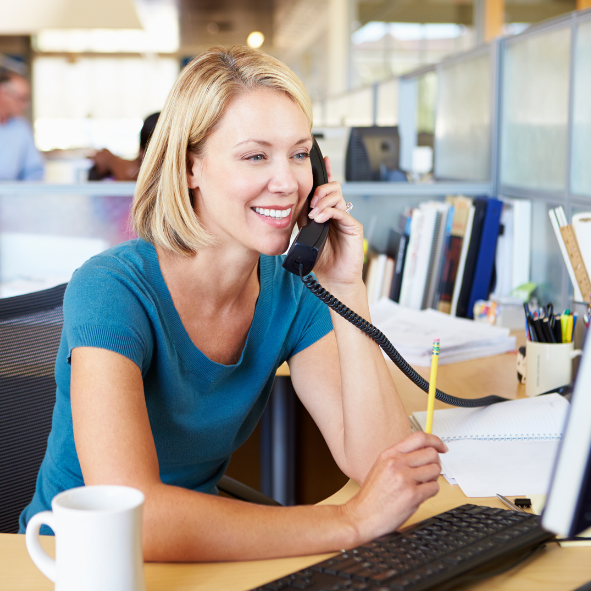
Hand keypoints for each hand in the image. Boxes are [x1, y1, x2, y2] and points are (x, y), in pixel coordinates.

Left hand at [298, 156, 363, 288]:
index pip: (323, 190)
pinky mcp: (353, 227)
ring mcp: (345, 219)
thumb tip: (288, 210)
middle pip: (332, 187)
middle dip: (319, 189)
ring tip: (314, 213)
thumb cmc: (321, 263)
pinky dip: (329, 211)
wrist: (334, 280)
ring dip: (323, 200)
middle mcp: (336, 214)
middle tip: (310, 202)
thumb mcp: (304, 239)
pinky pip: (342, 211)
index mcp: (325, 214)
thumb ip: (300, 223)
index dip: (322, 174)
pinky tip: (320, 218)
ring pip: (337, 195)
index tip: (320, 161)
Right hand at [342, 432, 446, 545]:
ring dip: (433, 478)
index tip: (442, 447)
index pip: (419, 437)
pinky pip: (434, 487)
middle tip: (429, 472)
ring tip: (422, 485)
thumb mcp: (381, 467)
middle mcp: (397, 463)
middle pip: (431, 453)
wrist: (362, 516)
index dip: (435, 441)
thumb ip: (401, 457)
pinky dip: (431, 492)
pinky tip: (419, 495)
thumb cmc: (372, 495)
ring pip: (435, 470)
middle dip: (435, 463)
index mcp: (389, 454)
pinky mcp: (412, 495)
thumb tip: (424, 452)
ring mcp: (405, 478)